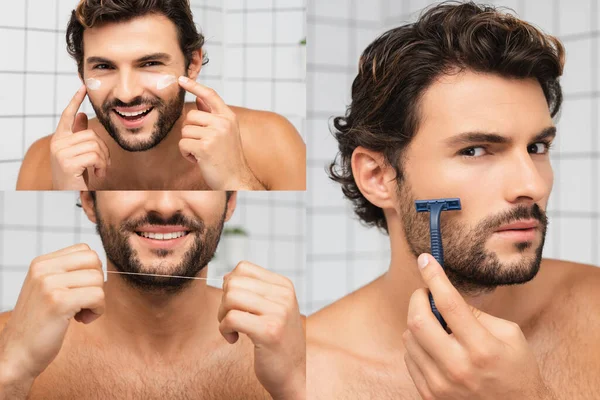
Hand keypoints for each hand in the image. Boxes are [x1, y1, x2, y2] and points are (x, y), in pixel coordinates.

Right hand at [0, 244, 104, 393]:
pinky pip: (97, 296)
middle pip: (94, 261)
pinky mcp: (58, 302)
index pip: (85, 250)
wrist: (16, 354)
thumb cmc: (39, 324)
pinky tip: (82, 320)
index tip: (81, 290)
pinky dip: (97, 310)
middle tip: (83, 301)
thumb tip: (99, 262)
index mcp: (41, 263)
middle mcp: (43, 269)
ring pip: (98, 279)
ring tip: (80, 313)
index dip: (91, 271)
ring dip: (97, 300)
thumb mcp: (48, 289)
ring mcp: (49, 285)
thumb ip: (67, 272)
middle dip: (97, 283)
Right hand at [50, 85, 110, 189]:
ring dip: (104, 160)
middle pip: (92, 135)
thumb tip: (82, 116)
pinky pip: (94, 156)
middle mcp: (57, 143)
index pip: (67, 116)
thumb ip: (79, 135)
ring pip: (95, 145)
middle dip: (104, 150)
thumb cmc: (74, 176)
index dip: (75, 101)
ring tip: (99, 171)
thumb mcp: (77, 154)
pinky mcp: (66, 162)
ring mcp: (60, 152)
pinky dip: (101, 166)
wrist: (65, 198)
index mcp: (60, 139)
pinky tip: (97, 175)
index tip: (83, 88)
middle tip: (103, 165)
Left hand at [177, 77, 263, 189]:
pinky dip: (187, 155)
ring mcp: (214, 135)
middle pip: (190, 116)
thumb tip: (198, 99)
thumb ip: (212, 115)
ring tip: (203, 154)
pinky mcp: (204, 147)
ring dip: (189, 145)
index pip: (210, 95)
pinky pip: (183, 145)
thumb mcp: (225, 133)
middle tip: (202, 145)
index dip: (195, 86)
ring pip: (185, 132)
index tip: (181, 79)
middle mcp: (223, 123)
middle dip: (190, 131)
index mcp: (229, 117)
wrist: (236, 179)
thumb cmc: (228, 158)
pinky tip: (199, 160)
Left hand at [218, 261, 304, 399]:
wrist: (291, 373)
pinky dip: (224, 330)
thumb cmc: (276, 341)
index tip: (237, 305)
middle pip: (233, 282)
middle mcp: (284, 295)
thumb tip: (226, 277)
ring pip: (230, 298)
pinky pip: (231, 318)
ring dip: (222, 316)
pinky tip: (233, 339)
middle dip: (224, 302)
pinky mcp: (269, 331)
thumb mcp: (272, 308)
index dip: (231, 286)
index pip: (243, 268)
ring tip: (232, 329)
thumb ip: (253, 290)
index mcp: (284, 285)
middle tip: (232, 320)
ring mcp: (279, 313)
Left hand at [402, 253, 554, 399]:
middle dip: (418, 298)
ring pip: (409, 338)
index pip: (449, 303)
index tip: (425, 260)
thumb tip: (444, 293)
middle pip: (418, 321)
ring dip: (417, 322)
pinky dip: (417, 344)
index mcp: (482, 348)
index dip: (434, 276)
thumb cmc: (516, 370)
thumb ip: (476, 313)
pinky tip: (435, 346)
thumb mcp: (509, 335)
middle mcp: (458, 367)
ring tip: (437, 325)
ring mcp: (440, 384)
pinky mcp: (429, 394)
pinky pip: (409, 357)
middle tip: (426, 293)